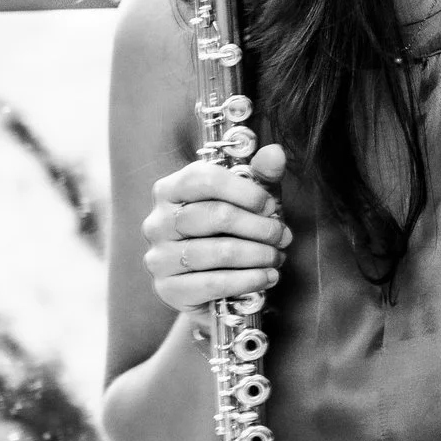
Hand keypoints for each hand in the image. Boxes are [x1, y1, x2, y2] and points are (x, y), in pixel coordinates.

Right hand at [142, 144, 288, 313]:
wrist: (212, 287)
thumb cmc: (230, 234)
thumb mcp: (248, 200)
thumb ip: (262, 175)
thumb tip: (276, 152)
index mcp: (170, 190)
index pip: (203, 179)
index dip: (245, 190)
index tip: (271, 204)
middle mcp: (157, 222)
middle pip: (217, 216)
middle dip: (261, 227)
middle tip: (283, 236)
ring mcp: (159, 257)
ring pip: (219, 251)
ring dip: (259, 255)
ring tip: (277, 257)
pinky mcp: (168, 288)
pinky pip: (214, 283)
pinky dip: (249, 279)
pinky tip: (268, 277)